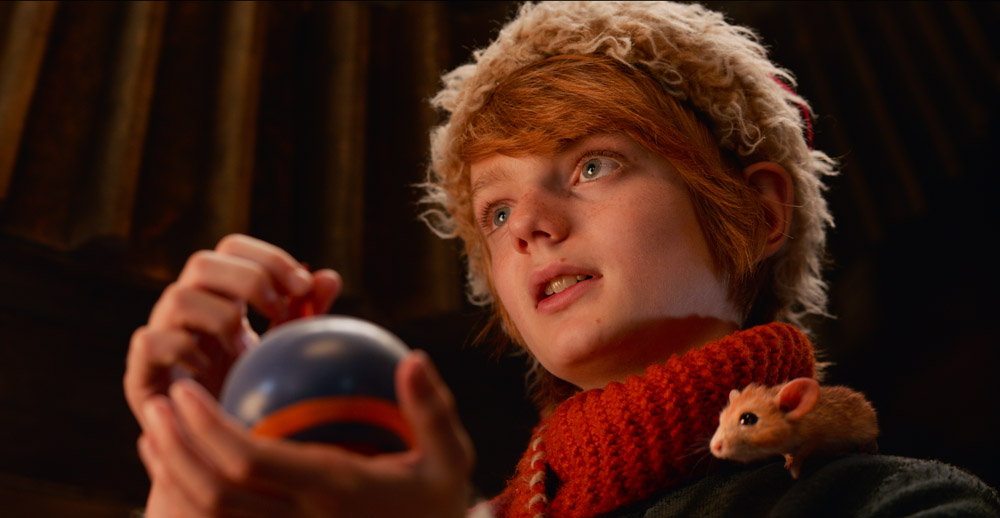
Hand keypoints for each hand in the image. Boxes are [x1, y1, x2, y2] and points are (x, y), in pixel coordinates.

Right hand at [124, 234, 341, 429]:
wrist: (218, 454)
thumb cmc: (251, 394)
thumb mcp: (284, 351)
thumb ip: (305, 315)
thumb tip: (329, 276)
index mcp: (219, 295)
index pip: (233, 249)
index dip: (267, 258)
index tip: (303, 286)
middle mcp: (186, 308)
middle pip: (202, 261)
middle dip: (249, 280)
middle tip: (277, 312)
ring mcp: (160, 336)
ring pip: (177, 296)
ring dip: (221, 319)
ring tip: (244, 351)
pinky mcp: (140, 372)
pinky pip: (149, 341)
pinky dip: (184, 350)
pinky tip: (208, 370)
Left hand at [137, 351, 475, 517]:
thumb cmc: (435, 506)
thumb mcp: (450, 460)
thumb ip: (432, 411)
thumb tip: (413, 357)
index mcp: (332, 492)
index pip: (250, 462)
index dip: (206, 428)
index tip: (186, 390)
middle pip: (213, 493)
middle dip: (174, 448)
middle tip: (159, 402)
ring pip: (208, 516)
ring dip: (170, 471)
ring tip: (156, 428)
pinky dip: (185, 496)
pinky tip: (175, 464)